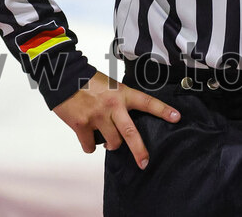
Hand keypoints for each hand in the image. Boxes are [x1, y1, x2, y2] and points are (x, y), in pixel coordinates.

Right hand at [52, 71, 180, 168]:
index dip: (163, 110)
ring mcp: (97, 117)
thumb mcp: (112, 86)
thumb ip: (120, 102)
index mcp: (123, 94)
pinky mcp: (81, 125)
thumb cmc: (89, 82)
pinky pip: (90, 146)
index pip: (147, 102)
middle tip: (145, 162)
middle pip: (130, 133)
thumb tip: (123, 124)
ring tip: (108, 139)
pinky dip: (90, 146)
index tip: (176, 117)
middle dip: (139, 150)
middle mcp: (113, 106)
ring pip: (111, 142)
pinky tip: (88, 138)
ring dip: (111, 144)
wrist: (65, 78)